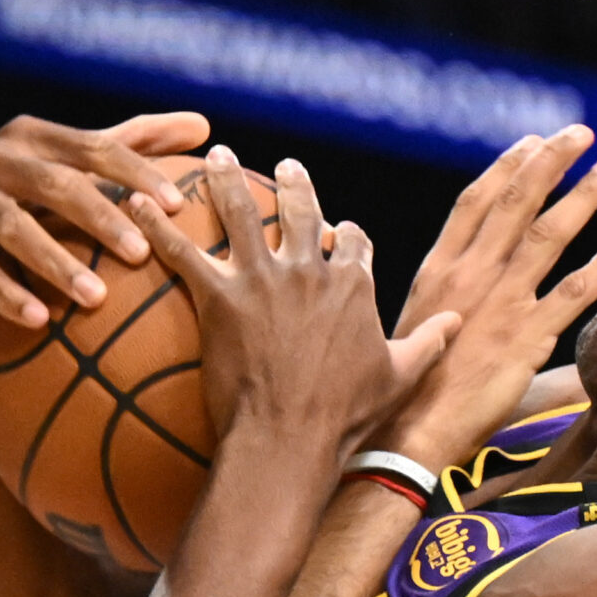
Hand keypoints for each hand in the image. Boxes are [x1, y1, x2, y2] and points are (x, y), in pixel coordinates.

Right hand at [0, 112, 209, 327]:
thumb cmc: (25, 201)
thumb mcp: (73, 170)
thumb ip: (132, 146)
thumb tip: (204, 124)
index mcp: (32, 136)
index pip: (93, 147)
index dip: (134, 172)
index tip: (177, 206)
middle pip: (54, 185)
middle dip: (101, 218)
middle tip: (142, 254)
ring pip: (12, 229)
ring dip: (56, 264)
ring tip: (97, 299)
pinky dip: (7, 295)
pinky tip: (39, 319)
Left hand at [130, 148, 457, 452]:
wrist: (292, 440)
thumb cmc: (345, 419)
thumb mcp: (399, 379)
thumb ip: (427, 344)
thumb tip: (457, 324)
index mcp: (355, 285)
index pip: (355, 242)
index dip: (347, 236)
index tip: (339, 232)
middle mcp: (311, 270)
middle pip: (303, 211)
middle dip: (294, 183)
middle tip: (283, 166)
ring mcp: (265, 279)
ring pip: (243, 213)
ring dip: (225, 181)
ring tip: (216, 157)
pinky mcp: (221, 297)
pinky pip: (184, 251)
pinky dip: (159, 225)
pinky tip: (139, 202)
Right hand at [377, 127, 596, 467]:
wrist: (407, 432)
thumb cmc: (407, 386)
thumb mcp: (417, 324)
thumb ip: (443, 297)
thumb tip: (457, 288)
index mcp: (439, 268)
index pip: (476, 201)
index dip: (507, 166)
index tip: (533, 142)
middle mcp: (471, 275)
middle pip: (516, 201)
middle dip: (551, 161)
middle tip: (580, 133)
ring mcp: (500, 303)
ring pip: (549, 234)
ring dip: (584, 196)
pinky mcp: (526, 336)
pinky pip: (574, 292)